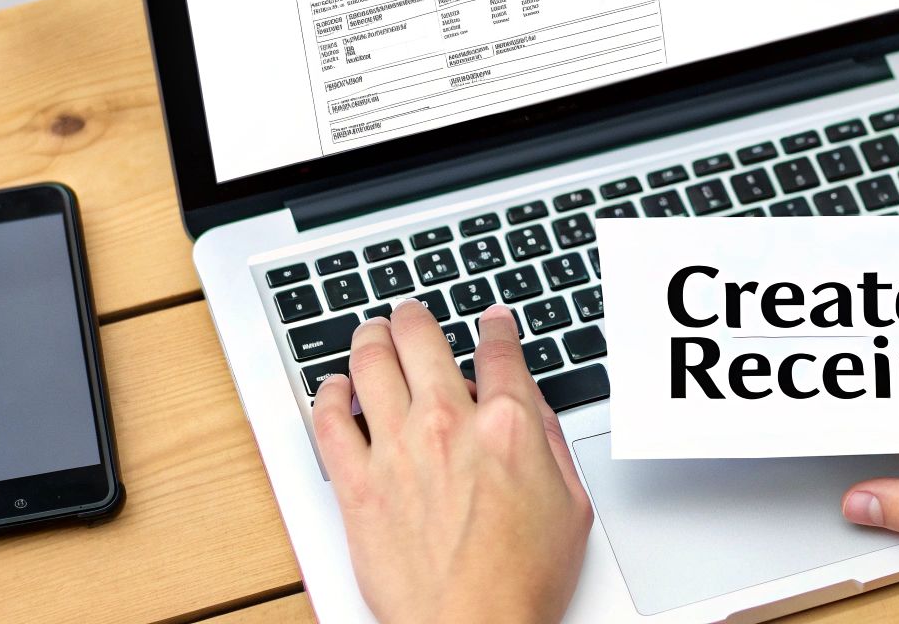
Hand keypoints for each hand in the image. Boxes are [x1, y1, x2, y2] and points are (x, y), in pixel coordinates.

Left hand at [313, 301, 592, 623]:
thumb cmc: (521, 582)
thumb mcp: (570, 503)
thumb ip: (549, 442)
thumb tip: (531, 403)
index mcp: (507, 426)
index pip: (497, 349)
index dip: (494, 325)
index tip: (490, 321)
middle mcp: (447, 425)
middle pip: (421, 336)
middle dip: (416, 316)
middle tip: (411, 315)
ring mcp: (397, 451)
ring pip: (370, 362)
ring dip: (370, 337)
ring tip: (372, 334)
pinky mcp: (357, 484)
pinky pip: (328, 418)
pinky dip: (329, 392)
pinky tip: (334, 386)